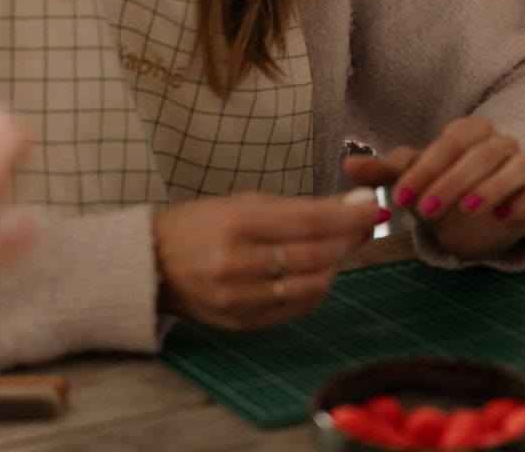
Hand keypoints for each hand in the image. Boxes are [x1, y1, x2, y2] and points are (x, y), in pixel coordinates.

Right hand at [153, 189, 383, 329]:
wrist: (149, 265)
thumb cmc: (200, 225)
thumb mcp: (244, 202)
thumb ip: (299, 206)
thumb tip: (354, 204)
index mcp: (237, 224)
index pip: (309, 222)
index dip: (349, 217)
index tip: (375, 207)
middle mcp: (237, 264)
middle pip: (315, 255)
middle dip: (349, 240)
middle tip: (364, 227)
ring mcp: (239, 299)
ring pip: (312, 286)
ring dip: (337, 266)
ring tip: (341, 248)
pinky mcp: (242, 323)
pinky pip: (296, 308)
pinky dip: (316, 289)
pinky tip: (318, 272)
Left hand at [346, 117, 524, 261]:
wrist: (474, 216)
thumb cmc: (441, 187)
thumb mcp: (412, 180)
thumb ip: (385, 172)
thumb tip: (349, 165)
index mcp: (469, 131)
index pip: (451, 141)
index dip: (427, 168)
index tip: (400, 197)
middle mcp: (501, 143)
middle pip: (485, 152)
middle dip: (455, 179)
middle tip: (428, 209)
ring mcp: (524, 165)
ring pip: (519, 166)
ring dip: (493, 186)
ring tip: (467, 210)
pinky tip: (504, 217)